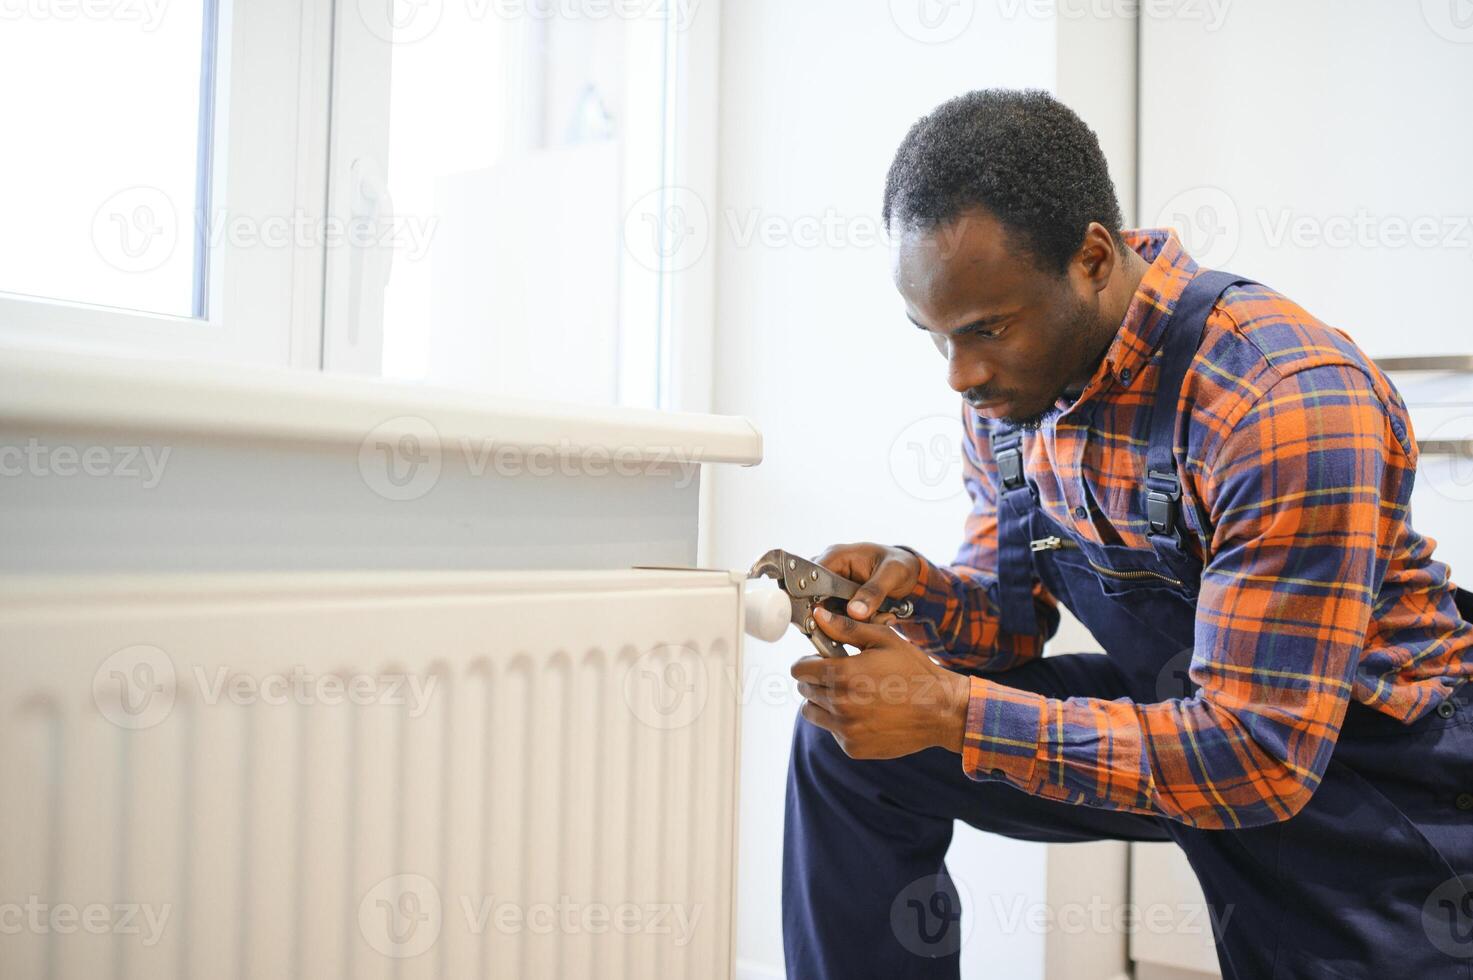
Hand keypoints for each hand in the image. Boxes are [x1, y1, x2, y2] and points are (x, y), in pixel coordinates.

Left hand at [791, 606, 969, 758]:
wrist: (941, 710)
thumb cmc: (914, 671)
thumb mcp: (882, 639)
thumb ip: (846, 628)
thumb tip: (819, 614)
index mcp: (842, 674)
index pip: (799, 670)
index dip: (807, 663)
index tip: (819, 661)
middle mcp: (839, 704)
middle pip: (805, 690)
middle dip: (817, 681)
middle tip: (842, 676)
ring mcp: (845, 729)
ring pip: (812, 713)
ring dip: (823, 703)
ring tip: (851, 695)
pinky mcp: (853, 747)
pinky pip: (833, 731)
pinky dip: (841, 723)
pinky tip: (865, 713)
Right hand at [811, 542, 921, 623]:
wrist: (909, 573)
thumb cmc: (900, 565)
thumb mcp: (892, 574)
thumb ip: (874, 592)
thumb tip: (854, 612)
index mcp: (837, 556)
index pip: (811, 578)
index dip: (812, 600)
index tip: (824, 619)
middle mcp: (830, 570)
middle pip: (816, 599)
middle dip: (837, 616)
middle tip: (864, 620)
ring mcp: (834, 587)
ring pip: (828, 613)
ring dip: (849, 621)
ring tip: (879, 617)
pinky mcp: (840, 601)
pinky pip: (839, 617)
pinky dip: (855, 623)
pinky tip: (877, 619)